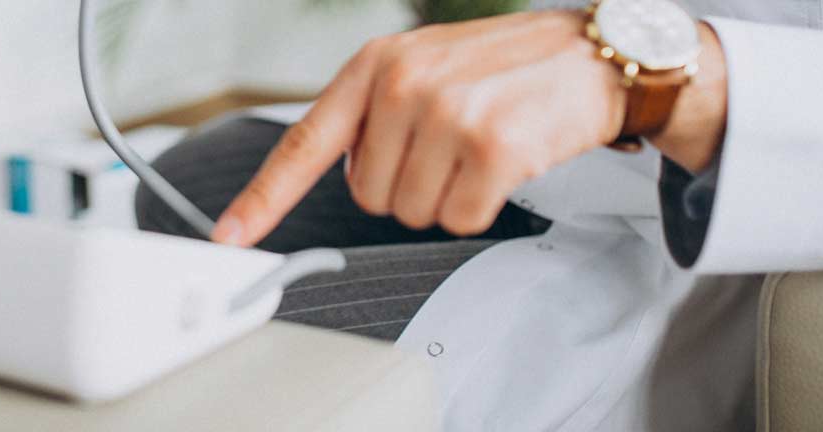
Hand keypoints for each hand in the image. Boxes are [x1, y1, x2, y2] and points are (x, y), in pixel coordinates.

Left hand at [211, 11, 723, 245]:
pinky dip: (483, 204)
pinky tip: (504, 162)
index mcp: (373, 67)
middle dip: (409, 185)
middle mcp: (402, 85)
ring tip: (478, 148)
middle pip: (368, 197)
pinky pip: (460, 218)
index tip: (230, 235)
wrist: (592, 54)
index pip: (303, 142)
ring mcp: (447, 113)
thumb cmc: (500, 68)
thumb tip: (336, 172)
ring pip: (412, 213)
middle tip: (449, 145)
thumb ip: (369, 115)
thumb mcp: (421, 67)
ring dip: (448, 195)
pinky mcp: (492, 145)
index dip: (263, 197)